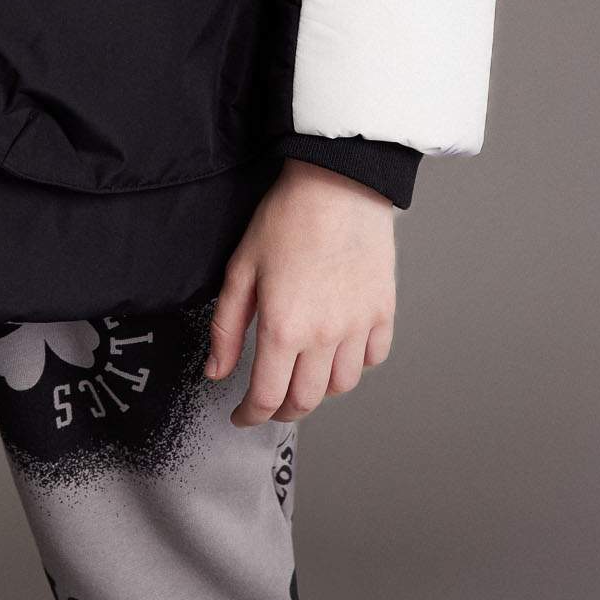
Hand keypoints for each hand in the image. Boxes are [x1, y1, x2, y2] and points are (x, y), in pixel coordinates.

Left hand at [205, 158, 396, 424]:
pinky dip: (354, 363)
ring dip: (318, 389)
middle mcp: (323, 336)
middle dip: (281, 409)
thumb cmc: (287, 218)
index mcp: (283, 328)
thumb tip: (216, 371)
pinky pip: (372, 358)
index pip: (266, 397)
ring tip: (302, 373)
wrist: (338, 183)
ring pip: (340, 386)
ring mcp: (357, 326)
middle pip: (305, 401)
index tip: (241, 415)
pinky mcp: (382, 311)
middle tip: (268, 401)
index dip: (249, 415)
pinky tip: (338, 349)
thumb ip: (226, 327)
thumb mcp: (241, 268)